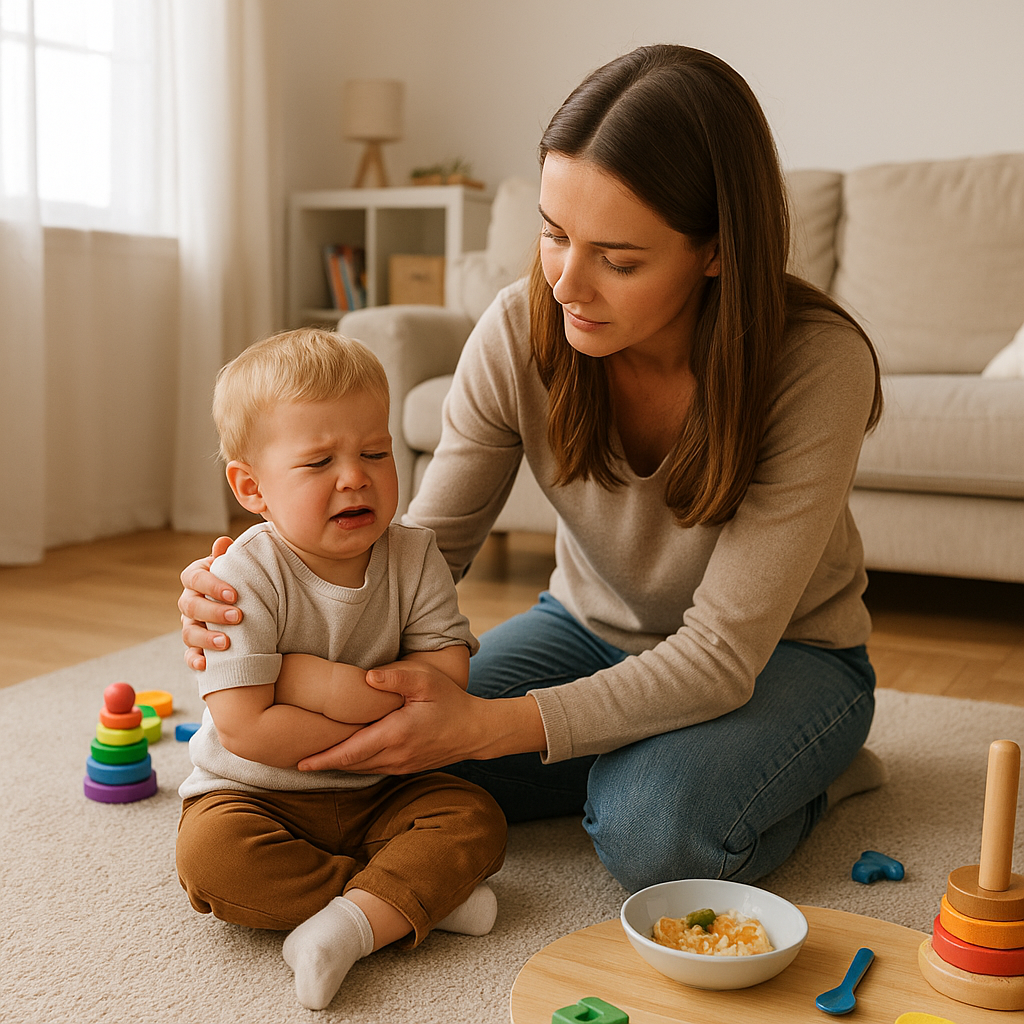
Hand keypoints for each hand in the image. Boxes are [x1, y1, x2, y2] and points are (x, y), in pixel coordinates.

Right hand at [178, 536, 238, 669]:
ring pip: (188, 633)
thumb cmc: (243, 582)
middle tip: (238, 616)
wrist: (250, 605)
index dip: (212, 585)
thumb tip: (223, 542)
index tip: (234, 594)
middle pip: (190, 606)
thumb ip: (231, 557)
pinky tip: (206, 665)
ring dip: (206, 639)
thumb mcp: (239, 567)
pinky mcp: (196, 647)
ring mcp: (191, 625)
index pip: (194, 578)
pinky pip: (189, 656)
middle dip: (213, 612)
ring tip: (227, 644)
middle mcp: (190, 601)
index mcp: (198, 578)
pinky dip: (195, 661)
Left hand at [296, 661, 545, 773]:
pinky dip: (355, 763)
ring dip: (338, 764)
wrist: (476, 731)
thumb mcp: (427, 682)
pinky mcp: (406, 766)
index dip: (324, 759)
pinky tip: (345, 754)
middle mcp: (395, 756)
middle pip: (350, 764)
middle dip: (323, 763)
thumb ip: (396, 677)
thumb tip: (367, 676)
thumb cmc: (452, 702)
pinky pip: (373, 767)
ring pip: (361, 768)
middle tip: (294, 760)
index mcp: (395, 736)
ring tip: (313, 758)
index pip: (351, 753)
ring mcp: (400, 765)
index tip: (300, 763)